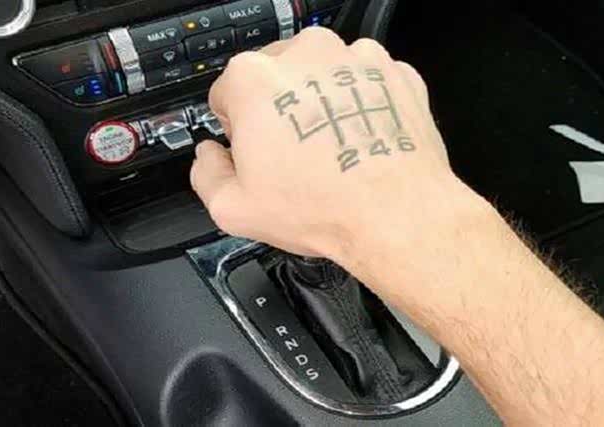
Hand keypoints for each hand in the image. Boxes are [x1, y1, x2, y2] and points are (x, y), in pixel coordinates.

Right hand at [191, 27, 468, 261]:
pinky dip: (358, 106)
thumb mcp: (234, 209)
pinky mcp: (392, 73)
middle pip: (275, 78)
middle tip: (294, 156)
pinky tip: (358, 142)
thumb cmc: (325, 208)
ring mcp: (354, 59)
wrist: (397, 215)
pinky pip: (362, 85)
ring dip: (320, 105)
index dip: (237, 128)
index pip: (227, 93)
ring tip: (331, 152)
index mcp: (255, 79)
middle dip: (278, 111)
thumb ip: (205, 173)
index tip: (254, 149)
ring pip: (321, 77)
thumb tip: (208, 157)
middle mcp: (306, 55)